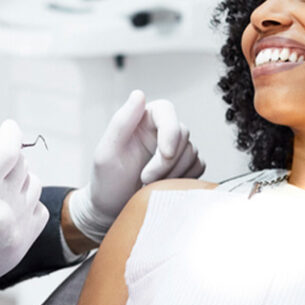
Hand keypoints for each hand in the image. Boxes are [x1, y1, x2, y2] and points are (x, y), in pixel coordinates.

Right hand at [0, 120, 47, 304]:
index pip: (7, 151)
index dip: (10, 132)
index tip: (7, 127)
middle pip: (21, 166)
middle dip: (8, 156)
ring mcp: (14, 232)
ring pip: (33, 185)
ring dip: (19, 178)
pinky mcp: (22, 246)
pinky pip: (39, 209)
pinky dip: (26, 202)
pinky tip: (5, 207)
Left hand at [67, 90, 204, 242]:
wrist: (112, 211)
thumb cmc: (106, 181)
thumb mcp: (106, 153)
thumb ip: (121, 122)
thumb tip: (139, 94)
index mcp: (141, 120)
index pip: (166, 110)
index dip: (170, 131)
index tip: (164, 154)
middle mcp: (159, 130)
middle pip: (182, 134)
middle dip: (167, 161)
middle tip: (145, 180)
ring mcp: (174, 148)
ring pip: (192, 152)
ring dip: (173, 173)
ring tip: (149, 186)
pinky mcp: (185, 166)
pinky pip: (198, 167)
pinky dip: (184, 179)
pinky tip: (164, 187)